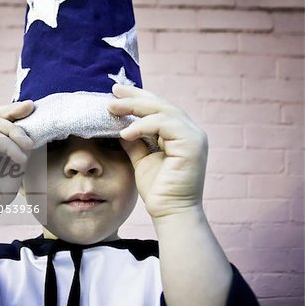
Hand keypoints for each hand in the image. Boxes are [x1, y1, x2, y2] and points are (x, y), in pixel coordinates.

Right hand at [0, 101, 33, 216]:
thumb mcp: (13, 165)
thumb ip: (18, 147)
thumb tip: (32, 131)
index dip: (11, 112)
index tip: (30, 107)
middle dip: (13, 112)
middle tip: (31, 109)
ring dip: (15, 133)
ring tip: (29, 147)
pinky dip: (9, 145)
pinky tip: (20, 158)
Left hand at [108, 84, 207, 217]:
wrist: (170, 213)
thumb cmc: (158, 190)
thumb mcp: (142, 160)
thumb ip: (135, 142)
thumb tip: (121, 127)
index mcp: (180, 134)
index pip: (159, 108)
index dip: (138, 98)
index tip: (116, 93)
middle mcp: (190, 131)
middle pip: (161, 105)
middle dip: (135, 97)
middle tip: (113, 92)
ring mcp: (193, 137)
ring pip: (163, 110)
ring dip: (135, 107)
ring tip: (112, 109)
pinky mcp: (192, 144)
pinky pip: (165, 124)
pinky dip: (143, 125)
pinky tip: (125, 132)